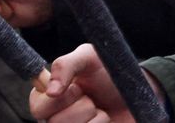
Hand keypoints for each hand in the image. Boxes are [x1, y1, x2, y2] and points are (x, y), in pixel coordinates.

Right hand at [30, 43, 161, 122]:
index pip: (37, 107)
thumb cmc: (109, 72)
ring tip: (99, 108)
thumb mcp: (88, 57)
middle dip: (81, 107)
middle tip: (91, 98)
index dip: (58, 99)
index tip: (77, 87)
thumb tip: (50, 91)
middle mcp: (55, 116)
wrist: (137, 91)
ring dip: (93, 116)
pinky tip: (104, 118)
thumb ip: (65, 65)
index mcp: (49, 95)